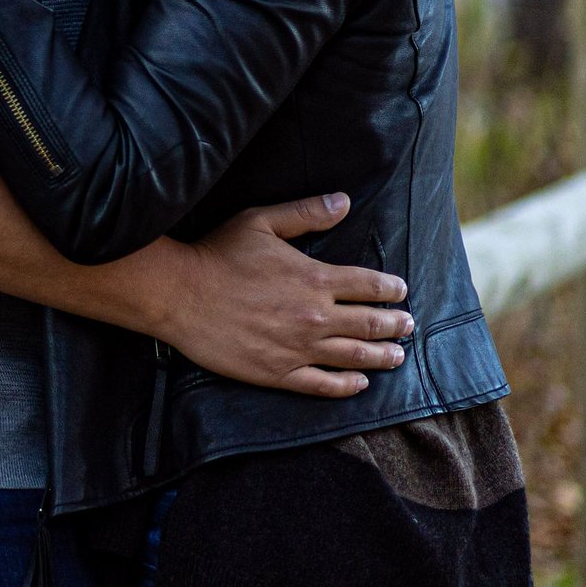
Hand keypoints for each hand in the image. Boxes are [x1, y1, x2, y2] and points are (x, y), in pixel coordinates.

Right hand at [149, 193, 415, 396]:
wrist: (178, 294)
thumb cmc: (216, 253)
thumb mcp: (260, 221)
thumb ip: (305, 213)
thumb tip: (344, 201)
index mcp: (314, 278)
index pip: (369, 285)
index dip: (390, 289)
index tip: (400, 292)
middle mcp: (315, 316)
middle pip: (370, 323)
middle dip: (395, 324)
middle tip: (407, 325)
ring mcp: (299, 348)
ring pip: (355, 357)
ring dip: (382, 356)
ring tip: (396, 356)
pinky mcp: (279, 372)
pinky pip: (324, 384)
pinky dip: (348, 386)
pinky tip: (360, 384)